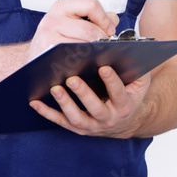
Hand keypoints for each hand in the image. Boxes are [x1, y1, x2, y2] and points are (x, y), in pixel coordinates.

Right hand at [26, 0, 117, 60]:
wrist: (35, 56)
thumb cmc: (55, 39)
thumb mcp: (71, 22)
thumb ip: (94, 18)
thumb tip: (113, 20)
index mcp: (62, 7)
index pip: (91, 4)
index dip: (104, 18)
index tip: (109, 30)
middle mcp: (53, 18)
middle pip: (90, 29)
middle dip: (102, 39)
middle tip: (104, 45)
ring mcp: (49, 35)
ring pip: (84, 44)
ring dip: (94, 51)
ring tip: (93, 53)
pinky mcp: (49, 52)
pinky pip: (75, 56)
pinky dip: (84, 60)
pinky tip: (83, 60)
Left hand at [30, 66, 150, 137]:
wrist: (125, 122)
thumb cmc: (130, 94)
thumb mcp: (140, 82)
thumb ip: (138, 67)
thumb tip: (129, 48)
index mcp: (125, 105)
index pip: (118, 93)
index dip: (112, 81)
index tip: (104, 67)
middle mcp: (108, 118)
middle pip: (96, 108)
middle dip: (84, 93)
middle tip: (72, 79)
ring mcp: (92, 125)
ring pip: (77, 117)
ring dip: (65, 103)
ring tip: (55, 88)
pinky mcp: (78, 128)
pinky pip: (61, 122)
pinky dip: (47, 113)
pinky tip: (36, 103)